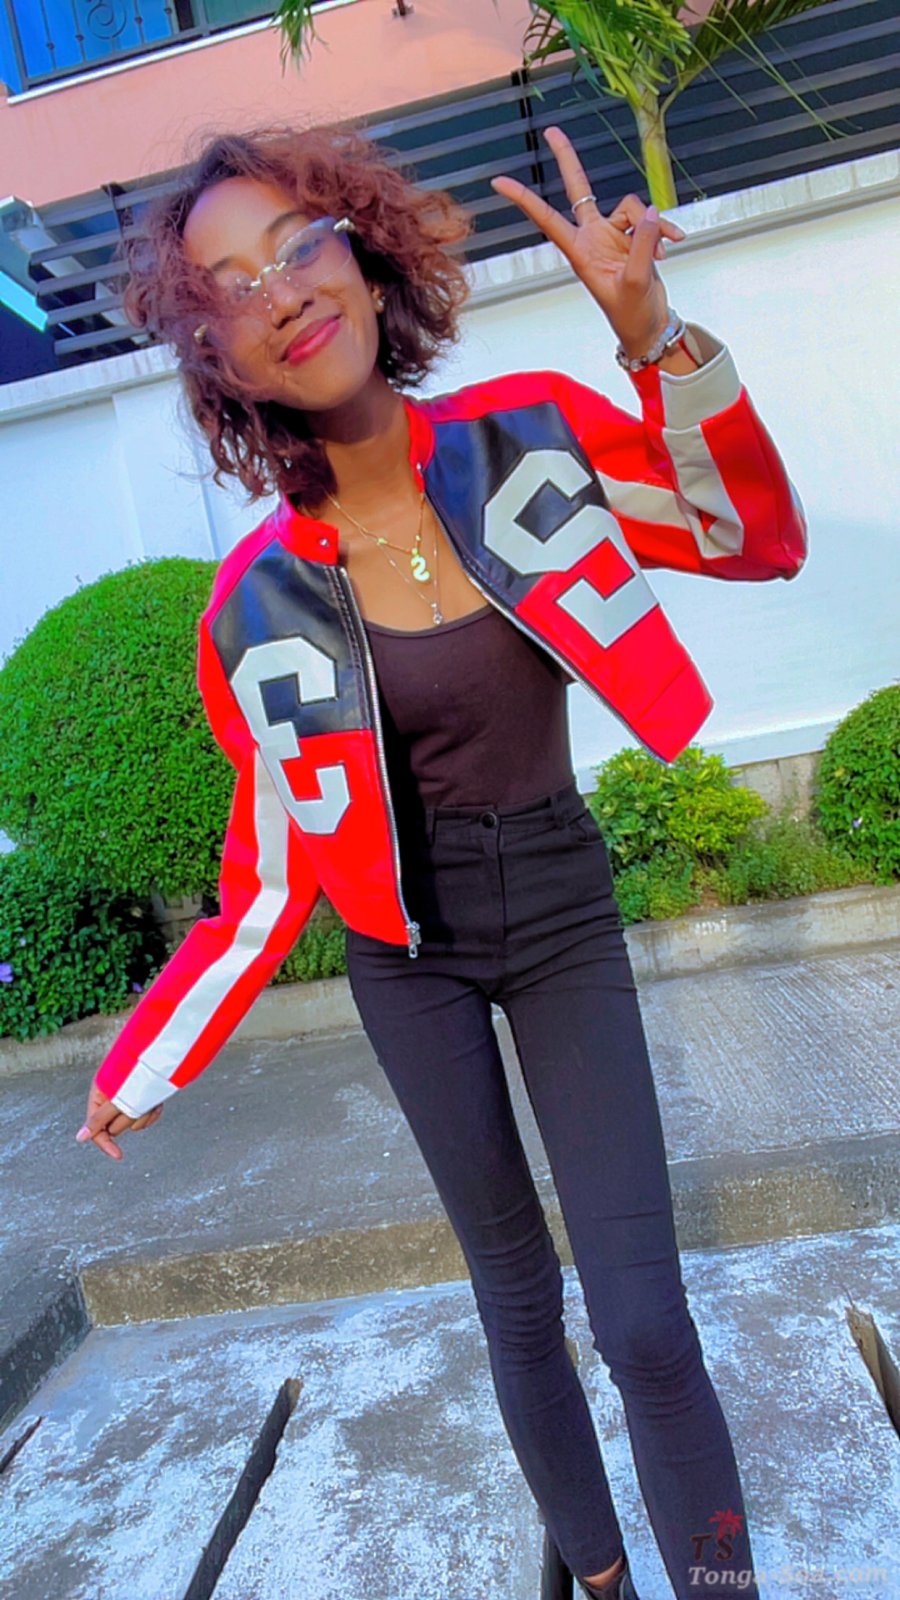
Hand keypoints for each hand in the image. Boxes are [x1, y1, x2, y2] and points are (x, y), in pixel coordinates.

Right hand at [75, 1077, 164, 1161]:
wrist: (159, 1054)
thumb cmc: (135, 1072)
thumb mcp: (115, 1099)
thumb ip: (99, 1120)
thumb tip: (80, 1138)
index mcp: (99, 1097)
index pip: (97, 1128)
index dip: (106, 1143)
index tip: (119, 1155)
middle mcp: (112, 1100)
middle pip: (119, 1127)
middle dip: (131, 1117)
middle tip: (139, 1101)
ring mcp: (129, 1100)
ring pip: (135, 1122)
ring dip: (144, 1113)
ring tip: (149, 1097)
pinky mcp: (144, 1100)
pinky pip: (147, 1117)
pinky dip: (153, 1112)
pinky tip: (157, 1102)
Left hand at [490, 125, 686, 359]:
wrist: (649, 325)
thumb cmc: (631, 314)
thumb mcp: (635, 281)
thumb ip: (642, 244)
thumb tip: (650, 212)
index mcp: (580, 252)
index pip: (546, 218)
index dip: (525, 199)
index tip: (500, 183)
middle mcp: (592, 238)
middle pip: (579, 190)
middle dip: (568, 159)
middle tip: (552, 131)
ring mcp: (613, 235)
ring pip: (631, 207)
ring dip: (651, 227)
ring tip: (661, 254)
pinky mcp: (634, 236)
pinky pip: (650, 219)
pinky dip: (663, 229)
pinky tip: (674, 242)